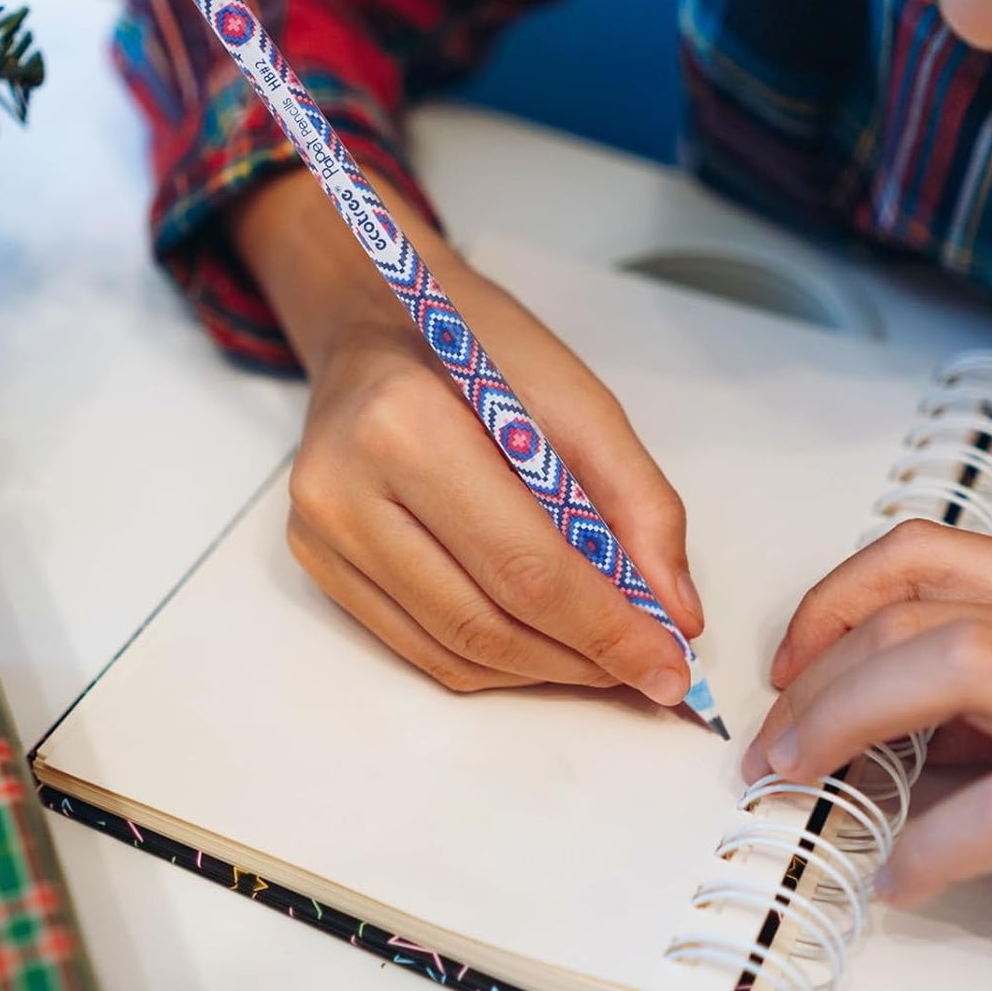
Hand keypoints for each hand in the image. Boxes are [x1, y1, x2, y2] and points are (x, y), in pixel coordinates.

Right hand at [227, 170, 703, 698]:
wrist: (375, 318)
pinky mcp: (315, 561)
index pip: (526, 567)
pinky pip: (417, 648)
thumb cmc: (477, 348)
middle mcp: (346, 489)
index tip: (670, 665)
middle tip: (647, 668)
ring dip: (541, 671)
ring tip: (602, 657)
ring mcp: (320, 533)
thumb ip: (638, 504)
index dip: (607, 630)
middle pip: (486, 621)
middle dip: (582, 660)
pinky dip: (493, 662)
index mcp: (407, 425)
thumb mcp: (578, 398)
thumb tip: (676, 614)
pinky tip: (541, 643)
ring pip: (452, 651)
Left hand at [741, 519, 991, 963]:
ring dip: (847, 722)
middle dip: (814, 679)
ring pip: (959, 666)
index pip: (930, 554)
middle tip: (773, 748)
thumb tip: (882, 717)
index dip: (832, 600)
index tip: (787, 663)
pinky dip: (933, 846)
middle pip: (922, 615)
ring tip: (805, 784)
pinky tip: (904, 878)